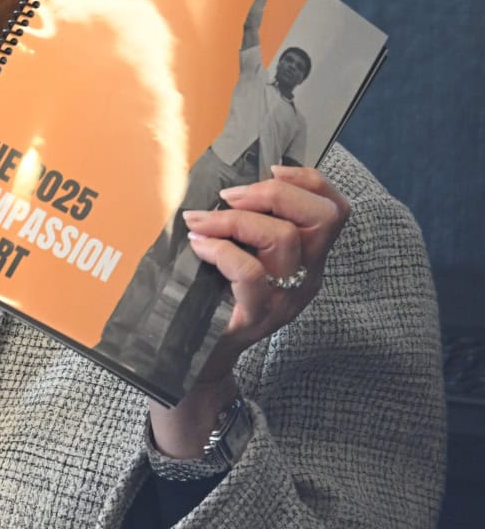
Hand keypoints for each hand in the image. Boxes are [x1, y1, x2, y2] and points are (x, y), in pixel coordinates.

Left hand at [149, 165, 348, 457]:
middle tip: (229, 196)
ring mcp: (285, 299)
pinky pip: (250, 271)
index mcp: (307, 260)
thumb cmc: (212, 295)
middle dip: (274, 193)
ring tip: (200, 221)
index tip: (270, 169)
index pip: (334, 211)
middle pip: (321, 218)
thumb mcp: (240, 251)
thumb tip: (231, 179)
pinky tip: (198, 244)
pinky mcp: (256, 316)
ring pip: (284, 238)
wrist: (195, 359)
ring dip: (235, 219)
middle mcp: (306, 278)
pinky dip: (221, 248)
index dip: (309, 180)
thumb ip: (249, 223)